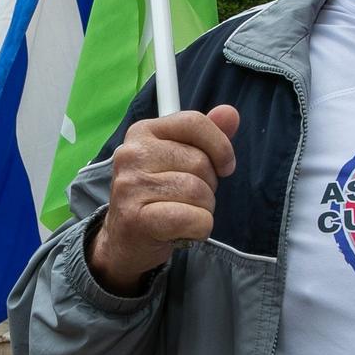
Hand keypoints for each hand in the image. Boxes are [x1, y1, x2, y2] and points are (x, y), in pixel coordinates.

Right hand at [87, 105, 239, 294]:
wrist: (124, 240)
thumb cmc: (157, 197)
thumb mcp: (179, 160)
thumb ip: (205, 135)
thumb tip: (230, 113)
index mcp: (143, 132)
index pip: (193, 122)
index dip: (219, 145)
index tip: (224, 166)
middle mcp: (131, 154)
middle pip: (200, 162)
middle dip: (209, 185)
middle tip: (189, 199)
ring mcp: (131, 186)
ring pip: (198, 192)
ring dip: (204, 210)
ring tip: (184, 214)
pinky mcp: (136, 218)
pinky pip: (193, 218)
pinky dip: (199, 228)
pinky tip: (183, 230)